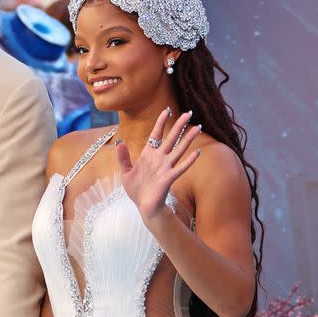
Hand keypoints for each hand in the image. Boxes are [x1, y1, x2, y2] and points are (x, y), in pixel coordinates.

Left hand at [116, 108, 201, 224]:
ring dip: (188, 139)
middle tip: (189, 113)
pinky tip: (197, 153)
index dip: (161, 122)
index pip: (156, 134)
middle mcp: (159, 158)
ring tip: (197, 127)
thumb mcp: (125, 172)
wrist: (143, 206)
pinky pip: (180, 168)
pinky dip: (189, 161)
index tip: (167, 110)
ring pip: (179, 149)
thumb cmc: (136, 190)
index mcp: (148, 154)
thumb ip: (123, 158)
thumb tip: (120, 142)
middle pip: (171, 138)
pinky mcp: (169, 178)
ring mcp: (165, 167)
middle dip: (179, 125)